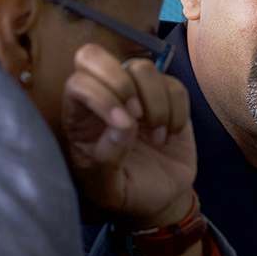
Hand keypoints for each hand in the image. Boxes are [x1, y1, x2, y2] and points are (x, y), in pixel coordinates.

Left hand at [61, 46, 195, 226]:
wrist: (161, 199)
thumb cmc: (127, 192)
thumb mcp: (108, 189)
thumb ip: (106, 161)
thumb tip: (124, 126)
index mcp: (79, 118)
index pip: (78, 83)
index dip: (102, 97)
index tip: (125, 127)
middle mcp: (104, 98)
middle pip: (95, 56)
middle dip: (120, 81)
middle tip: (137, 114)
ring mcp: (136, 94)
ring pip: (142, 68)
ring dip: (155, 103)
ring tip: (157, 136)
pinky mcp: (168, 98)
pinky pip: (175, 85)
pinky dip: (177, 111)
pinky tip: (170, 134)